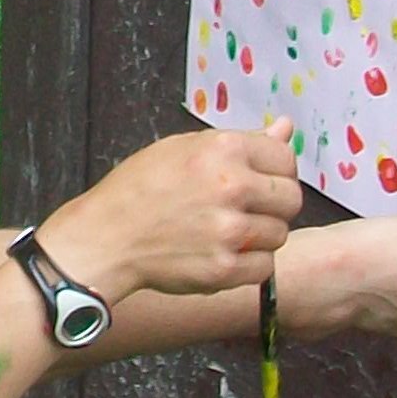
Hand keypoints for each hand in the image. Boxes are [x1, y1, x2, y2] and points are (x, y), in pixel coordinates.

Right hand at [35, 119, 301, 303]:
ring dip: (260, 236)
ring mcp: (229, 231)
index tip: (261, 181)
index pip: (286, 159)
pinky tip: (222, 254)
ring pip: (280, 234)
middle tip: (246, 210)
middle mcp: (231, 187)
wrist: (105, 238)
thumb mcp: (184, 147)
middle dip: (274, 205)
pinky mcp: (223, 269)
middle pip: (291, 199)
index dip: (276, 171)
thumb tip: (286, 128)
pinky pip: (264, 267)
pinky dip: (249, 265)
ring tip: (226, 232)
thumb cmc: (140, 189)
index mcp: (224, 149)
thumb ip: (242, 141)